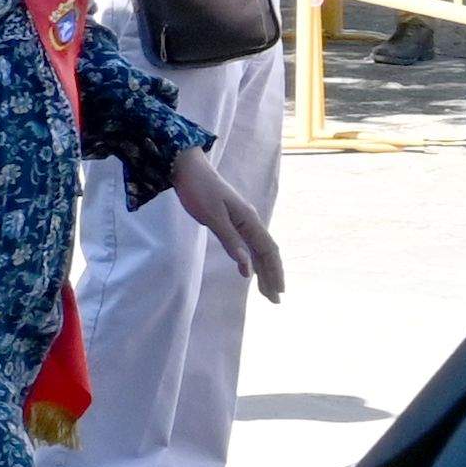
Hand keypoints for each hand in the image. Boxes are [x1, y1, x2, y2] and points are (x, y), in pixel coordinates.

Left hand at [169, 149, 284, 301]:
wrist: (187, 166)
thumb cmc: (198, 190)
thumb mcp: (212, 217)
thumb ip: (230, 241)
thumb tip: (247, 267)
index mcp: (248, 220)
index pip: (268, 250)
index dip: (274, 271)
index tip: (278, 292)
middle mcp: (249, 220)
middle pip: (267, 252)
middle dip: (272, 275)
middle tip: (275, 300)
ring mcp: (241, 219)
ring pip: (258, 248)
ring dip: (264, 269)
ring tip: (267, 290)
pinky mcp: (231, 219)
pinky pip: (248, 243)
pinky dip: (252, 258)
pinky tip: (250, 269)